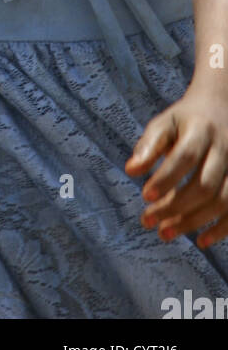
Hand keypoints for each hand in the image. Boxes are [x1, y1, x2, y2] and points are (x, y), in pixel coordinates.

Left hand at [125, 82, 227, 247]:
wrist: (221, 108)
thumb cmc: (185, 121)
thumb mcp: (165, 123)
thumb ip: (148, 146)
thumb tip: (131, 170)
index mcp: (201, 130)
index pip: (185, 156)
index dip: (166, 178)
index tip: (144, 196)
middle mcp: (224, 149)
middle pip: (204, 184)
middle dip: (175, 206)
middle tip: (147, 221)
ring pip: (223, 201)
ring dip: (194, 221)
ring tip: (165, 233)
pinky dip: (221, 229)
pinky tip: (201, 241)